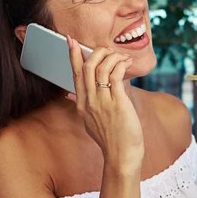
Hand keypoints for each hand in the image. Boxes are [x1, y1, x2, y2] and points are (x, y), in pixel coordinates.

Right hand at [67, 37, 144, 170]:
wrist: (121, 156)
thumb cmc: (111, 139)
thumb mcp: (90, 122)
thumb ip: (83, 106)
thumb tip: (74, 95)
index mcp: (82, 105)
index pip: (74, 75)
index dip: (72, 55)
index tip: (71, 41)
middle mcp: (89, 102)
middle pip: (86, 67)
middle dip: (95, 52)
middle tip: (107, 49)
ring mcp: (102, 103)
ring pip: (101, 68)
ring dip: (111, 57)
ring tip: (121, 57)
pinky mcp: (117, 103)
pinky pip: (115, 76)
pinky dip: (120, 65)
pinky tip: (126, 63)